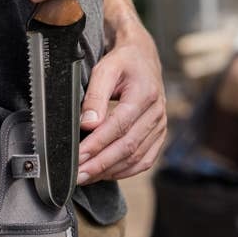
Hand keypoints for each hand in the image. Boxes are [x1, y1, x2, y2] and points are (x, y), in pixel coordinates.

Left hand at [77, 18, 166, 183]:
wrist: (143, 59)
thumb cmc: (123, 63)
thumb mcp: (106, 69)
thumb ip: (95, 96)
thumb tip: (88, 123)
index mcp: (145, 94)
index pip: (119, 126)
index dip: (97, 144)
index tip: (77, 157)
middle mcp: (157, 113)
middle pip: (128, 146)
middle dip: (100, 164)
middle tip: (77, 176)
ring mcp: (160, 126)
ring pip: (136, 157)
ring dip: (110, 171)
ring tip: (86, 177)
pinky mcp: (159, 136)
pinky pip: (144, 161)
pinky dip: (124, 171)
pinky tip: (105, 174)